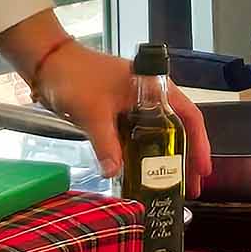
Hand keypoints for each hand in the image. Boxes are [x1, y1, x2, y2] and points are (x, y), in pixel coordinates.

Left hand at [0, 12, 212, 197]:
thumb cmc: (74, 77)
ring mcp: (134, 107)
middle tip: (190, 189)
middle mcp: (150, 97)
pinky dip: (142, 157)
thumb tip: (114, 173)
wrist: (47, 63)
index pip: (189, 117)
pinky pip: (137, 139)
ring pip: (158, 137)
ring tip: (171, 187)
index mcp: (154, 88)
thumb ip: (105, 143)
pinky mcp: (118, 116)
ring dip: (164, 161)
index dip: (200, 145)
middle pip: (178, 130)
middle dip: (185, 160)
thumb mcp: (93, 112)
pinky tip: (142, 176)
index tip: (203, 170)